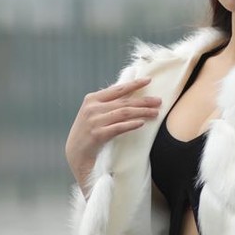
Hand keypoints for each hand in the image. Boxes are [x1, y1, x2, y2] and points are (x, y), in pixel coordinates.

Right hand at [65, 76, 158, 193]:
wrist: (75, 154)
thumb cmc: (88, 132)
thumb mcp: (94, 113)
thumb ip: (107, 103)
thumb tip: (128, 92)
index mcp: (92, 99)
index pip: (117, 89)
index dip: (134, 84)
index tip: (148, 80)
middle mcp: (93, 108)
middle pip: (124, 102)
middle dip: (143, 101)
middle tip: (159, 101)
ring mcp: (94, 121)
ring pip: (124, 113)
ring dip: (142, 112)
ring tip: (155, 113)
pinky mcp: (97, 135)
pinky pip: (119, 127)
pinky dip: (131, 124)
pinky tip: (142, 123)